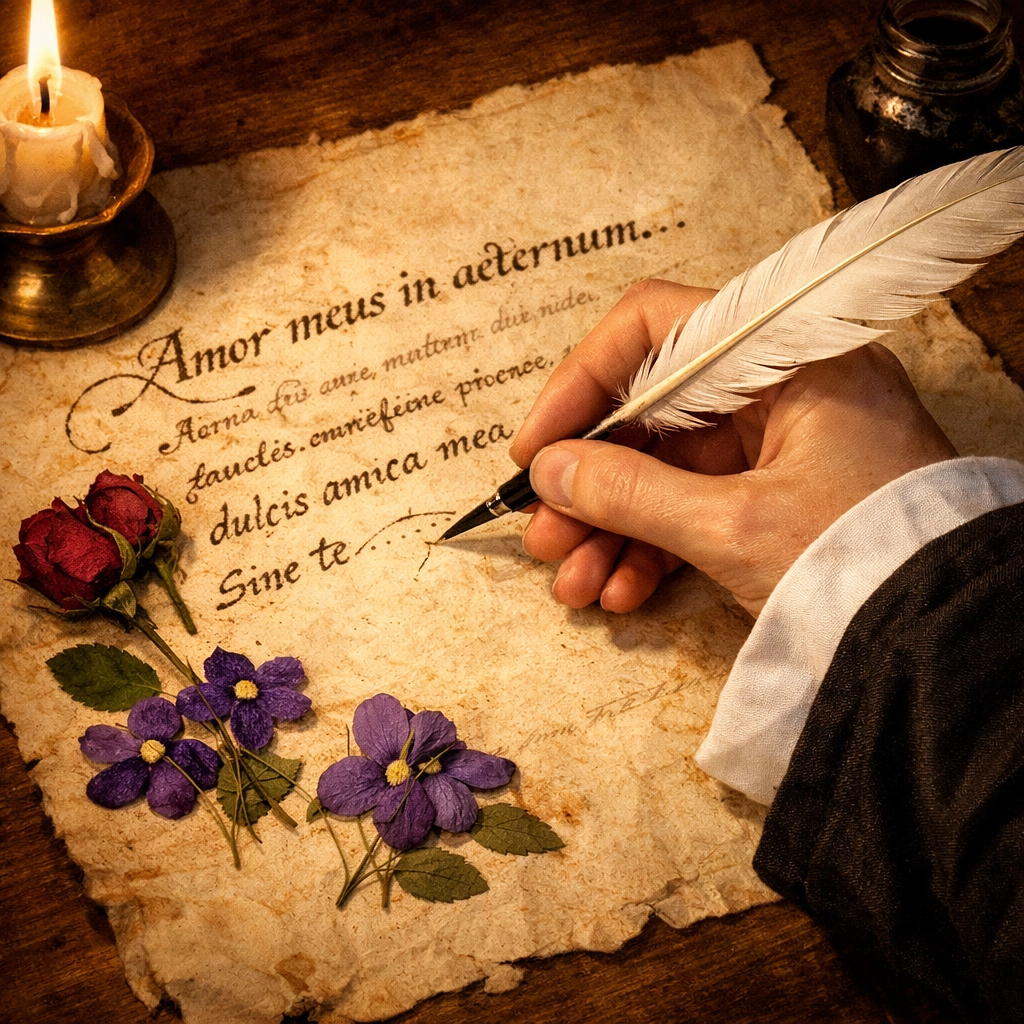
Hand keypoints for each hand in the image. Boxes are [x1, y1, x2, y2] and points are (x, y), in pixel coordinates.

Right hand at [511, 279, 957, 616]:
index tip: (537, 449)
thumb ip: (631, 493)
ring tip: (572, 581)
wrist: (950, 639)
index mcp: (784, 358)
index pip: (655, 329)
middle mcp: (777, 390)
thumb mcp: (734, 525)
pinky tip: (620, 591)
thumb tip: (548, 473)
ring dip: (611, 526)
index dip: (582, 382)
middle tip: (543, 534)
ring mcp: (776, 447)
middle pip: (650, 413)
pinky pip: (694, 509)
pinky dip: (652, 548)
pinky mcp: (774, 498)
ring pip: (665, 469)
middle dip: (590, 480)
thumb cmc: (865, 560)